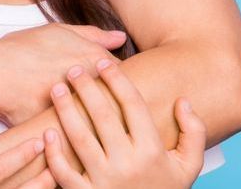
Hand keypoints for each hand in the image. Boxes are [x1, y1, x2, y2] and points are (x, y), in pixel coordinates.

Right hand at [0, 23, 126, 124]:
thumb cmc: (23, 49)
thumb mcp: (59, 31)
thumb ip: (93, 34)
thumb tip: (120, 37)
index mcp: (94, 58)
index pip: (123, 74)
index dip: (118, 81)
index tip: (112, 84)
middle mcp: (94, 85)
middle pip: (118, 99)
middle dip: (114, 102)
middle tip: (103, 104)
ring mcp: (82, 109)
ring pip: (104, 120)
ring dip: (101, 120)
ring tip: (92, 119)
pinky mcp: (68, 129)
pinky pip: (84, 137)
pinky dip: (83, 134)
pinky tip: (77, 131)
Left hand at [43, 60, 205, 187]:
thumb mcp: (188, 167)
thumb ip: (192, 133)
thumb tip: (183, 101)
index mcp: (152, 152)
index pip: (133, 105)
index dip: (117, 80)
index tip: (102, 62)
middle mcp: (129, 165)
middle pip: (103, 117)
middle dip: (87, 88)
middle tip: (73, 69)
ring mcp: (106, 183)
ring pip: (81, 140)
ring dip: (66, 111)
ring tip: (57, 88)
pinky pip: (66, 175)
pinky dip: (54, 155)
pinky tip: (47, 133)